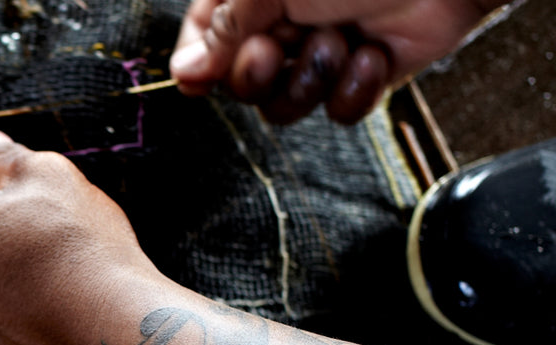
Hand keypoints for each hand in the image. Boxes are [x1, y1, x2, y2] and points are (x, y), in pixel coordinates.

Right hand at [171, 0, 503, 122]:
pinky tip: (371, 55)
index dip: (197, 63)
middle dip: (257, 74)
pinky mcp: (361, 77)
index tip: (196, 82)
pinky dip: (353, 89)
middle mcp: (285, 20)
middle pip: (240, 80)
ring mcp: (322, 50)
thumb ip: (224, 28)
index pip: (203, 34)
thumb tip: (184, 71)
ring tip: (340, 41)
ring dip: (312, 77)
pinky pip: (335, 112)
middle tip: (274, 51)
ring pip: (285, 104)